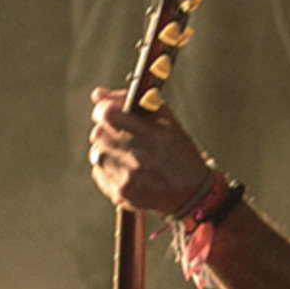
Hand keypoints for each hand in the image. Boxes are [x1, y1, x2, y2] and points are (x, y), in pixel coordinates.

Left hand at [88, 88, 210, 216]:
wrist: (192, 193)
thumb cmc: (178, 152)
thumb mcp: (165, 121)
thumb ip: (130, 102)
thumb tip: (97, 94)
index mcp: (151, 134)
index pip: (107, 113)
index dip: (104, 110)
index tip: (108, 113)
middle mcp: (138, 156)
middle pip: (98, 134)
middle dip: (106, 131)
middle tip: (121, 137)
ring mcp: (128, 177)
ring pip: (97, 154)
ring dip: (108, 151)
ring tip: (127, 156)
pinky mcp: (121, 193)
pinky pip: (99, 173)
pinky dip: (109, 169)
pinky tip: (127, 171)